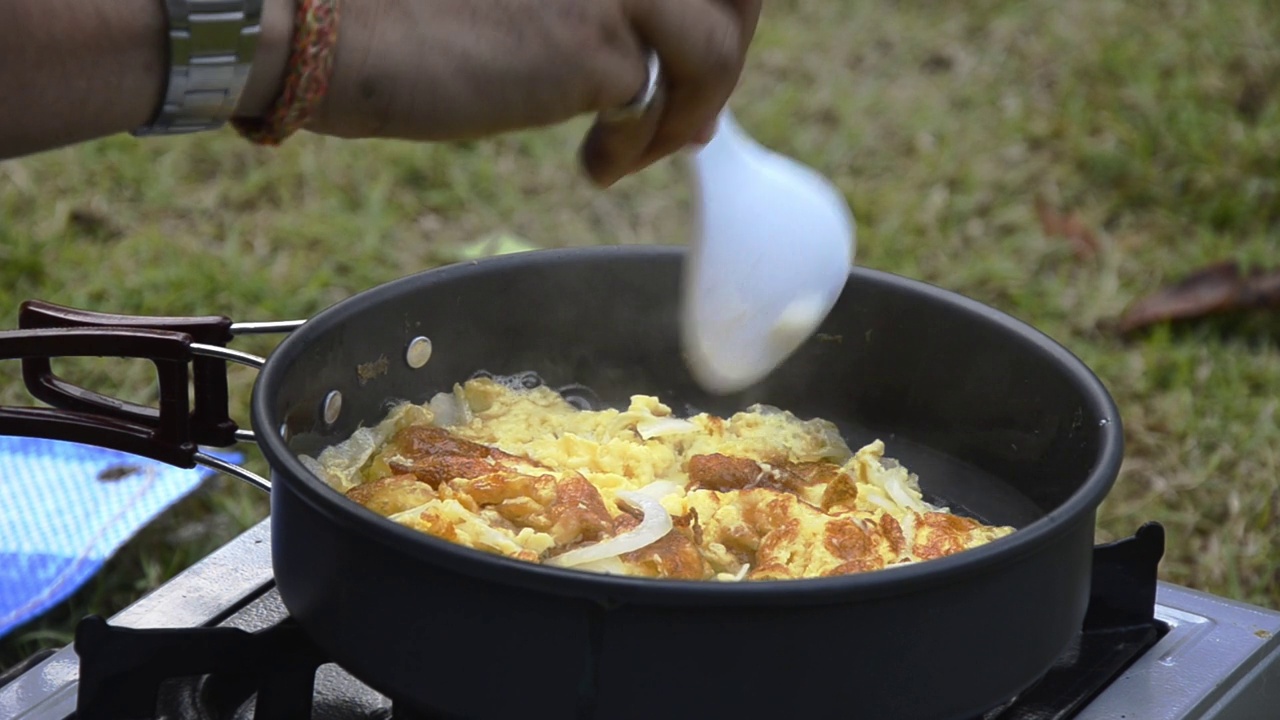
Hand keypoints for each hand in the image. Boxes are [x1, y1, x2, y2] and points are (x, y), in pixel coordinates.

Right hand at [301, 0, 761, 186]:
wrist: (332, 30)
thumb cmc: (406, 8)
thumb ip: (599, 5)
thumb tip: (671, 72)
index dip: (720, 6)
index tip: (703, 53)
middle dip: (728, 51)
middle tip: (688, 113)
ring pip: (721, 42)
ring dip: (696, 107)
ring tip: (640, 147)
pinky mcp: (595, 41)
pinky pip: (666, 104)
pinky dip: (639, 148)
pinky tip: (592, 165)